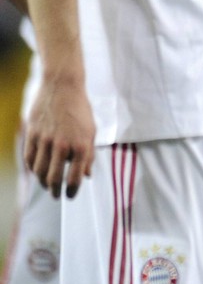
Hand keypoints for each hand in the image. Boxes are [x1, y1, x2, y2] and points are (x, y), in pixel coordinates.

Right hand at [24, 73, 94, 198]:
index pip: (75, 177)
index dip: (72, 191)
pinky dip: (33, 168)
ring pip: (39, 171)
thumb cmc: (80, 110)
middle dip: (55, 190)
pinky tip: (37, 171)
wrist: (63, 87)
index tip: (70, 196)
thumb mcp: (92, 131)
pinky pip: (29, 158)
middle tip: (56, 195)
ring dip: (42, 182)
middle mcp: (63, 145)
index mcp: (81, 145)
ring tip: (47, 185)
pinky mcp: (32, 134)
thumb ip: (89, 155)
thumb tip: (87, 175)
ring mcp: (45, 140)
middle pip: (54, 178)